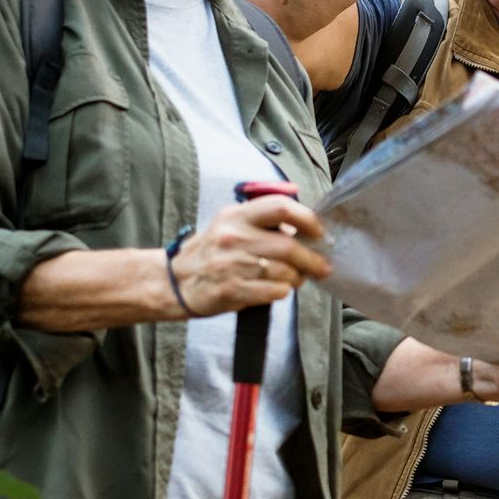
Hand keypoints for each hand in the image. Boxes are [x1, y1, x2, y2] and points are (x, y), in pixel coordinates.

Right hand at [168, 194, 330, 315]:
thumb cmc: (211, 252)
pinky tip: (279, 289)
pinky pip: (274, 291)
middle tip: (322, 266)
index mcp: (237, 216)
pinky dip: (283, 291)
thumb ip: (262, 220)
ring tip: (297, 278)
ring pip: (285, 271)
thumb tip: (303, 226)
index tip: (319, 232)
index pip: (280, 207)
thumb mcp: (230, 223)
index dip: (307, 219)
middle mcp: (234, 237)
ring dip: (298, 277)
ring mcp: (233, 265)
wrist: (176, 281)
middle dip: (311, 259)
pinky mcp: (233, 290)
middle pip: (288, 245)